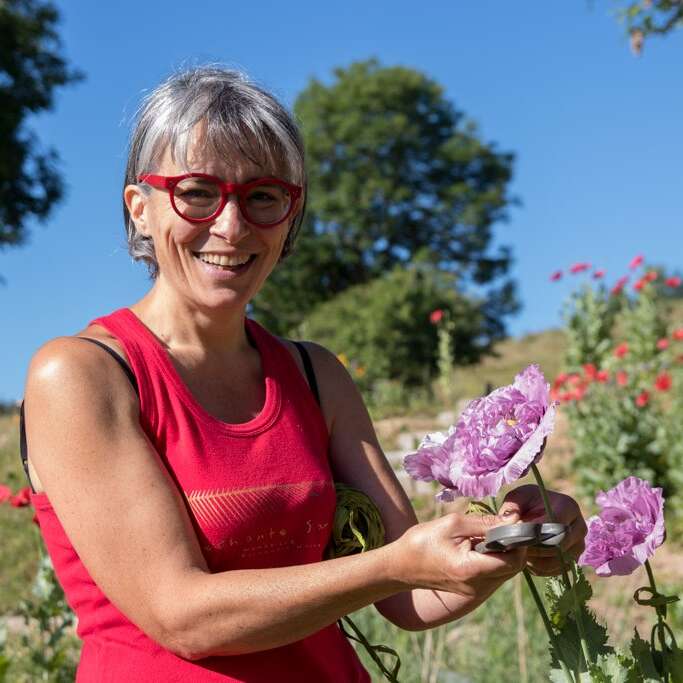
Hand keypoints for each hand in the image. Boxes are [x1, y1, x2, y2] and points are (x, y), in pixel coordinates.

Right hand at [396, 511, 527, 603]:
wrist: (401, 566)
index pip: (513, 560)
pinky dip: (495, 558)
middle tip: (501, 524)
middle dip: (514, 544)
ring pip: (506, 571)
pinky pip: (495, 574)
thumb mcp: (452, 524)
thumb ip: (484, 522)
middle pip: (514, 567)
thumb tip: (511, 519)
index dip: (518, 540)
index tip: (511, 521)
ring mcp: (477, 592)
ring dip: (505, 551)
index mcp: (471, 570)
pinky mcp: (474, 590)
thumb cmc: (422, 541)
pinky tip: (481, 544)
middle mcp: (478, 586)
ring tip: (488, 533)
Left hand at [498, 484, 587, 576]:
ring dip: (535, 560)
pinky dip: (538, 568)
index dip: (534, 534)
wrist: (532, 512)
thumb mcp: (515, 499)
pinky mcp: (572, 561)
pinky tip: (526, 558)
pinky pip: (556, 570)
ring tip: (519, 551)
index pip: (555, 525)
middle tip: (515, 547)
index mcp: (568, 506)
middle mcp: (579, 527)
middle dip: (534, 548)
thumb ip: (510, 509)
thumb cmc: (523, 503)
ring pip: (558, 561)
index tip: (516, 536)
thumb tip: (512, 522)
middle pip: (559, 545)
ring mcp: (578, 546)